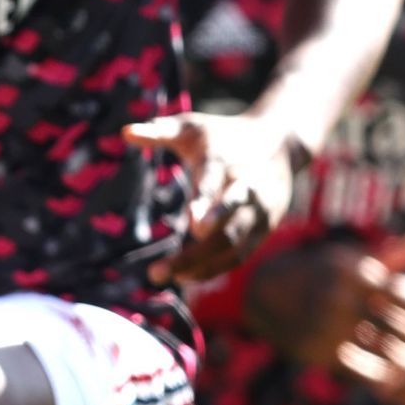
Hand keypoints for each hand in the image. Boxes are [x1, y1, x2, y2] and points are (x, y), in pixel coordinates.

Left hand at [128, 110, 299, 280]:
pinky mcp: (264, 229)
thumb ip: (159, 131)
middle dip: (193, 253)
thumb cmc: (224, 135)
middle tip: (156, 272)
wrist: (280, 142)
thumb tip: (124, 132)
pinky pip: (239, 255)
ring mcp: (259, 213)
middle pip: (224, 228)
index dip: (205, 204)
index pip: (213, 185)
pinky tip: (186, 276)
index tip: (191, 225)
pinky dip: (214, 268)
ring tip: (168, 278)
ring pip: (231, 247)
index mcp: (224, 162)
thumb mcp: (193, 126)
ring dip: (200, 266)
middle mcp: (247, 190)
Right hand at [242, 228, 404, 384]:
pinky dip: (376, 376)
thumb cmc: (322, 273)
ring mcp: (328, 324)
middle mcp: (344, 298)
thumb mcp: (353, 259)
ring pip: (377, 347)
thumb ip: (393, 255)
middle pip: (396, 323)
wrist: (265, 291)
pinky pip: (352, 366)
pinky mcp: (315, 348)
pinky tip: (394, 382)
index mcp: (358, 274)